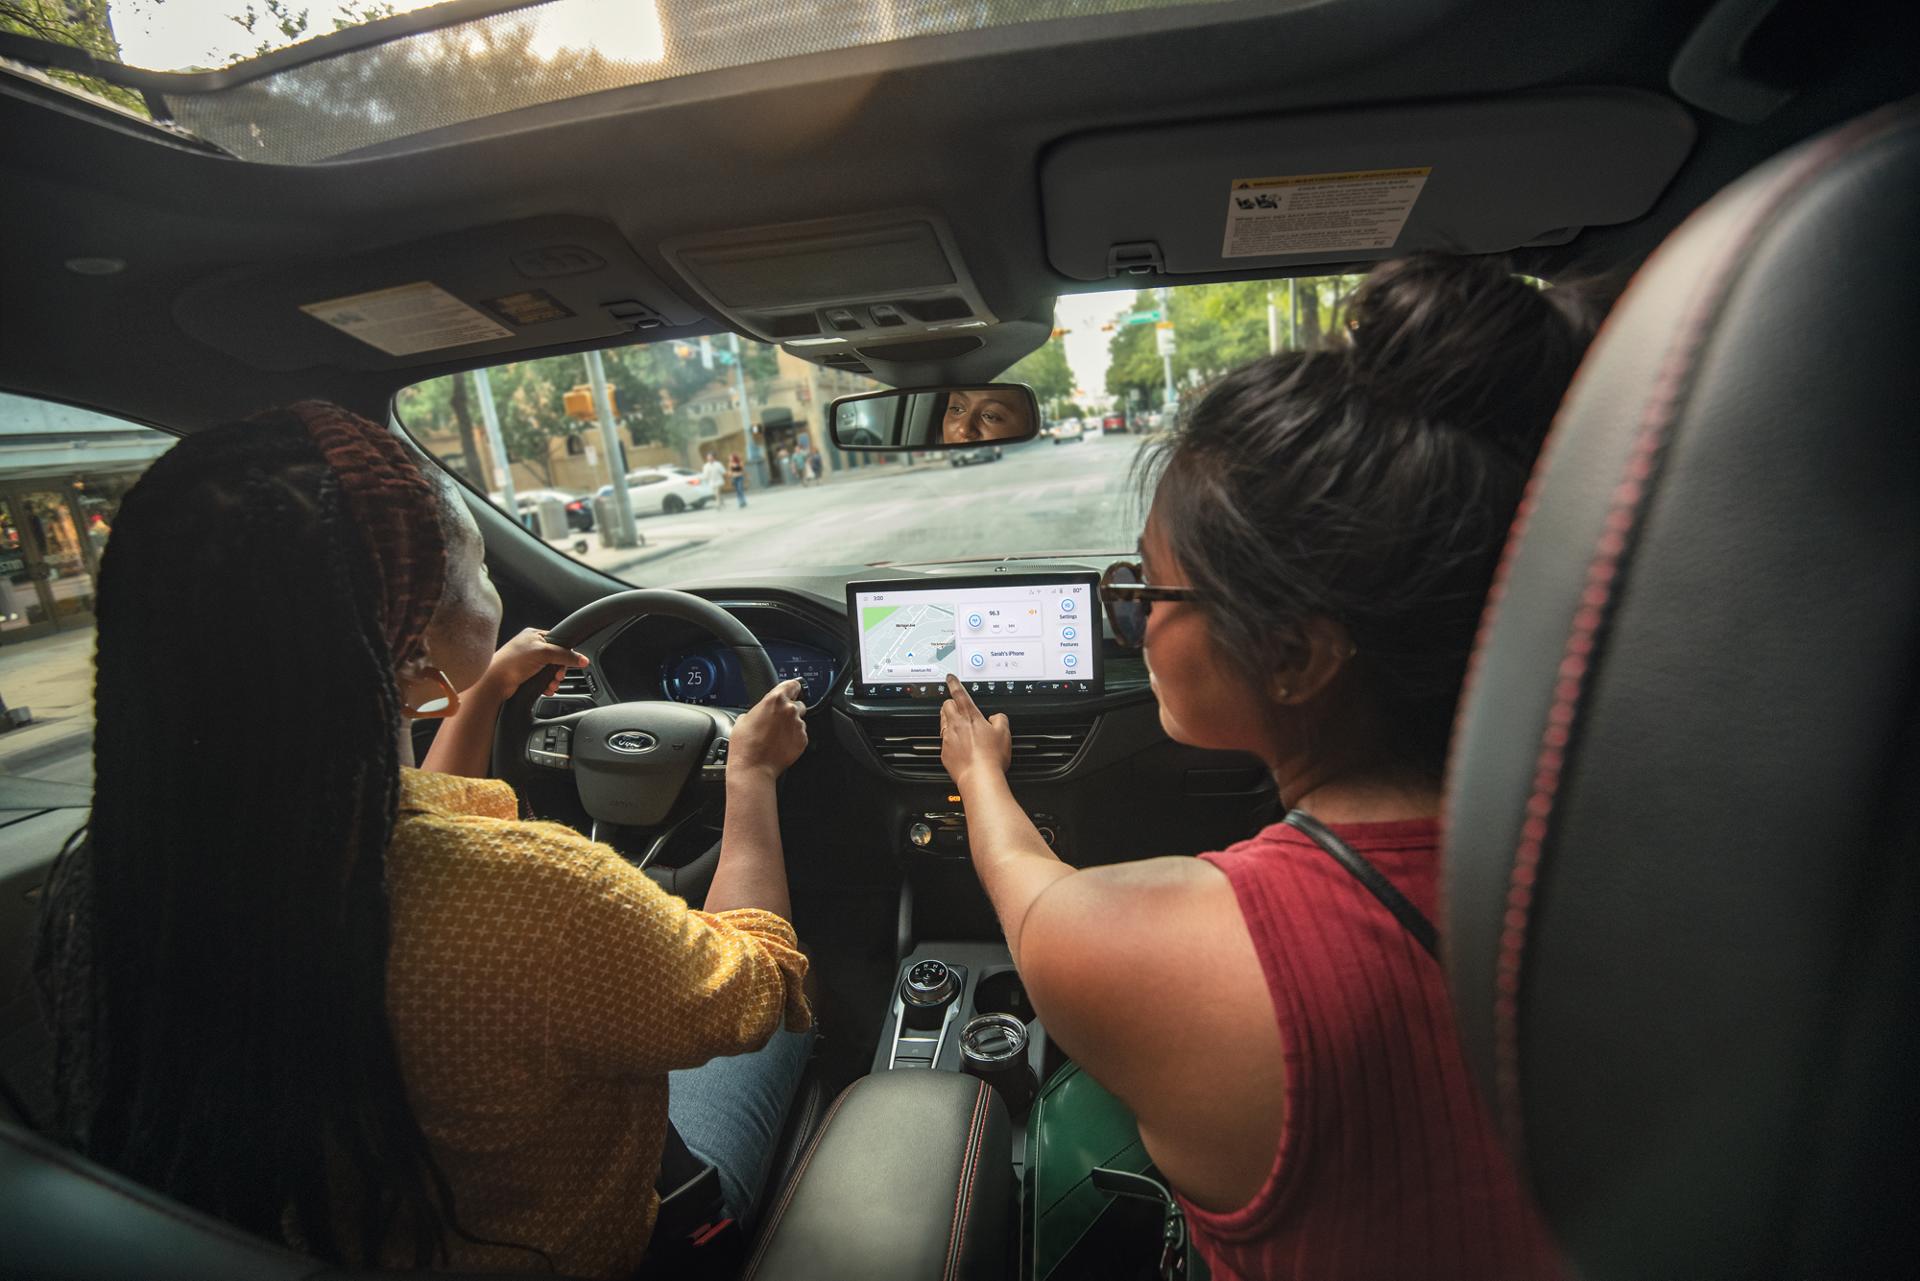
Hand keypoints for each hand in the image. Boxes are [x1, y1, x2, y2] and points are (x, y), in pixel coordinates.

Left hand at [473, 627, 589, 700]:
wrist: (495, 682)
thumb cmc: (512, 662)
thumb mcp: (544, 653)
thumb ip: (565, 656)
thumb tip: (582, 659)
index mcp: (533, 635)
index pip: (558, 641)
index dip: (565, 653)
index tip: (569, 663)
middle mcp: (530, 647)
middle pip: (556, 658)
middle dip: (559, 670)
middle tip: (557, 676)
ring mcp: (527, 662)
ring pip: (550, 671)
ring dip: (553, 679)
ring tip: (551, 684)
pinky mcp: (525, 675)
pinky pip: (543, 679)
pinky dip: (547, 685)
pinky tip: (545, 688)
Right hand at [728, 679, 808, 782]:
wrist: (753, 767)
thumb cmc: (745, 745)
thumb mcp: (743, 719)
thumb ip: (759, 710)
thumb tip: (761, 713)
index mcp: (775, 700)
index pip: (793, 684)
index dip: (792, 688)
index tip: (793, 691)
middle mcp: (790, 710)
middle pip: (798, 704)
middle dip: (790, 711)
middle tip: (777, 722)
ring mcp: (798, 725)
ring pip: (799, 721)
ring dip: (791, 726)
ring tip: (776, 737)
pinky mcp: (803, 740)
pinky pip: (801, 735)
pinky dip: (793, 739)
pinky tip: (781, 745)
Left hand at [940, 674, 1011, 786]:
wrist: (979, 777)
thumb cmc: (991, 756)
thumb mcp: (1004, 733)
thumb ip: (1000, 719)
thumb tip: (996, 717)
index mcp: (970, 716)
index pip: (959, 693)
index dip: (954, 683)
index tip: (950, 678)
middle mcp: (956, 725)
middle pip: (946, 706)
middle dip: (950, 703)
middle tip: (958, 707)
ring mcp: (948, 739)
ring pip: (943, 722)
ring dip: (949, 720)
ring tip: (960, 726)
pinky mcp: (945, 753)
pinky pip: (944, 741)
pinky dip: (950, 740)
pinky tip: (960, 746)